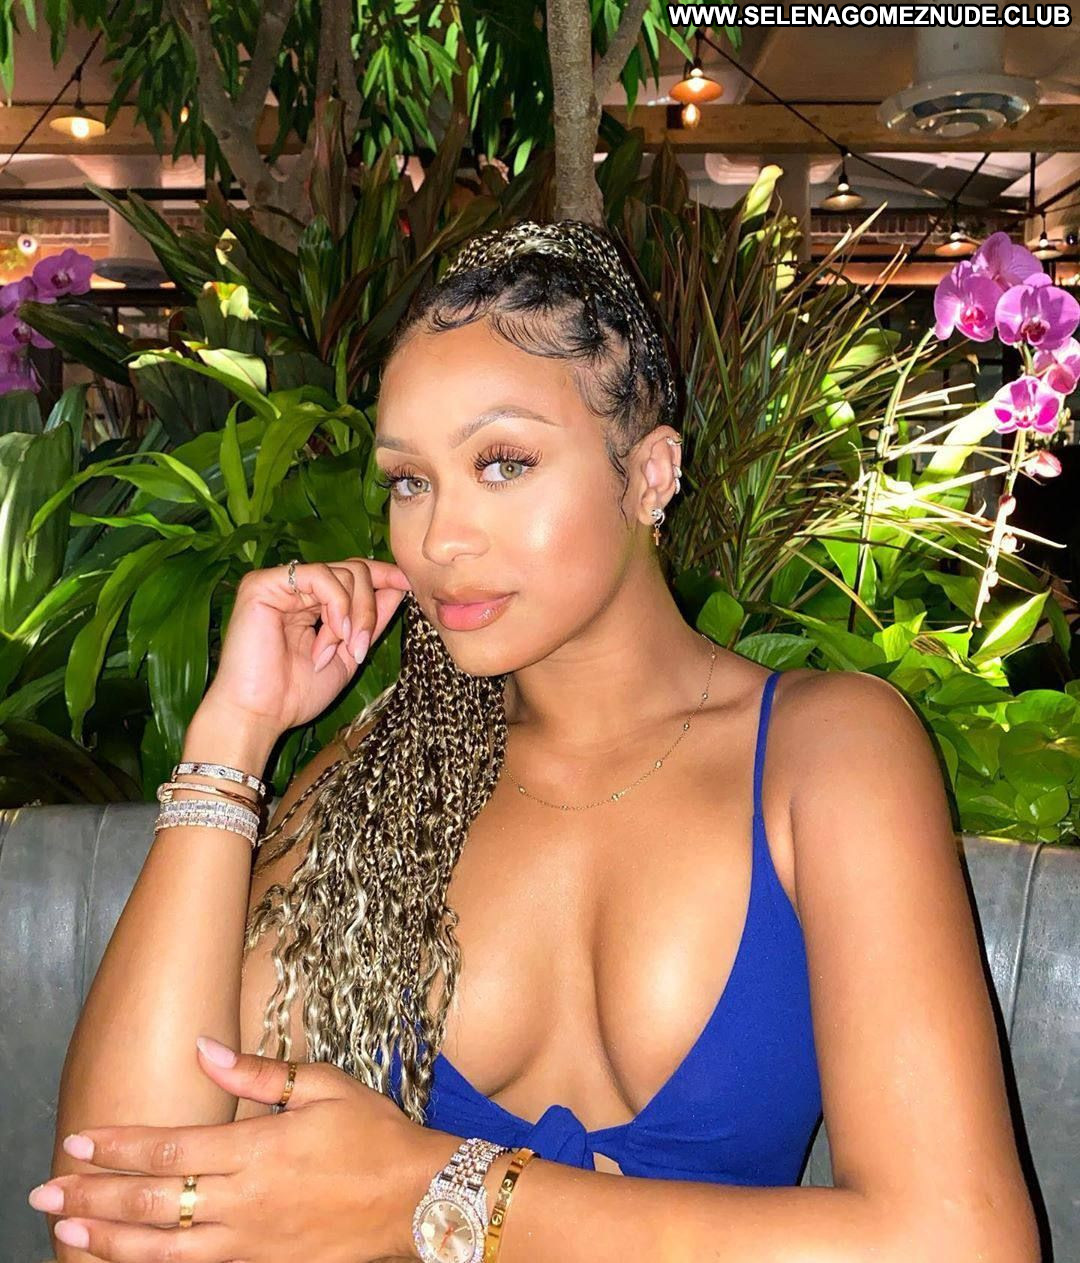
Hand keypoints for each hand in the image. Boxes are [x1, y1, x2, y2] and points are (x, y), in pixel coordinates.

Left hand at [31, 1039, 444, 1262]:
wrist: (418, 1199)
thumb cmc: (374, 1134)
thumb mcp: (324, 1085)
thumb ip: (259, 1073)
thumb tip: (203, 1049)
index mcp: (257, 1149)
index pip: (168, 1148)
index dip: (118, 1145)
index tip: (79, 1140)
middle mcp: (244, 1201)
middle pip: (152, 1201)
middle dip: (93, 1195)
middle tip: (46, 1191)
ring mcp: (252, 1244)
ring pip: (162, 1250)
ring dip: (109, 1240)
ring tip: (67, 1231)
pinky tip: (129, 1262)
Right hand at [200, 557, 412, 737]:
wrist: (260, 715)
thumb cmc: (296, 694)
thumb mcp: (348, 653)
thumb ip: (371, 620)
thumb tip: (400, 587)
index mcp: (310, 602)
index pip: (352, 574)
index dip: (383, 576)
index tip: (409, 585)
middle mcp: (294, 588)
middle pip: (354, 570)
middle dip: (369, 608)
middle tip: (360, 647)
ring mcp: (278, 583)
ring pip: (342, 571)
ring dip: (353, 614)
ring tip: (340, 649)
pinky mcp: (262, 583)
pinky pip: (320, 575)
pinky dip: (337, 605)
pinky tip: (331, 635)